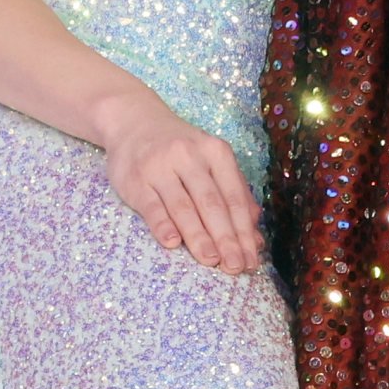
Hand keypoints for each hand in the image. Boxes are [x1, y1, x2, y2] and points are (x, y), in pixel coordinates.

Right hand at [99, 89, 261, 272]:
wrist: (133, 122)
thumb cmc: (181, 150)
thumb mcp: (211, 162)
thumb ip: (235, 195)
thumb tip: (255, 238)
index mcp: (216, 152)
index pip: (234, 197)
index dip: (244, 230)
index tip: (251, 258)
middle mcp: (189, 156)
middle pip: (212, 203)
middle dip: (226, 238)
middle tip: (235, 266)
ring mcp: (160, 167)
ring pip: (184, 207)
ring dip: (199, 236)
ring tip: (211, 260)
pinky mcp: (135, 179)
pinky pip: (151, 206)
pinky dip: (163, 225)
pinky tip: (173, 244)